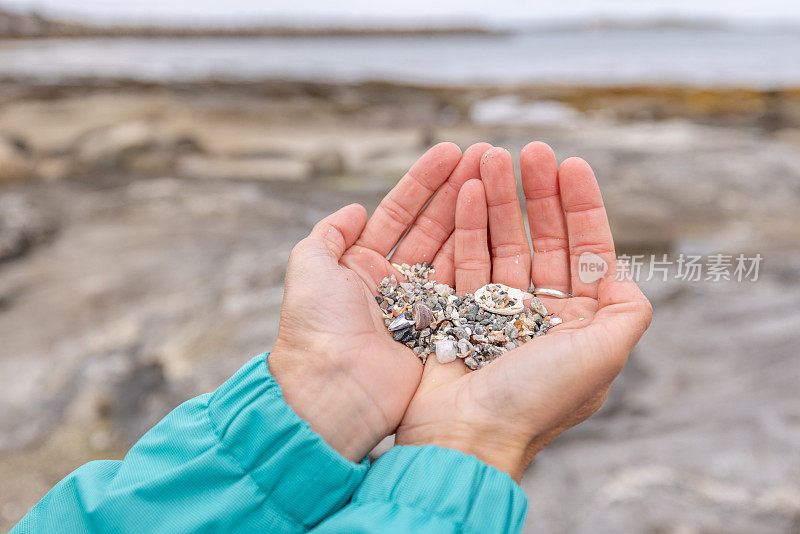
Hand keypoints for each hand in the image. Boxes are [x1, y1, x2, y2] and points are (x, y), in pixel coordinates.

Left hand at [269, 142, 492, 460]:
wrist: (334, 390)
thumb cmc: (316, 328)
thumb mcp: (308, 268)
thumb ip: (326, 234)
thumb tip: (352, 209)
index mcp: (360, 268)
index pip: (396, 213)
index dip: (422, 182)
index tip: (451, 150)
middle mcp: (393, 285)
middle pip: (430, 227)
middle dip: (456, 190)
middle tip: (486, 156)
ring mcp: (421, 308)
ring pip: (451, 250)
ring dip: (474, 213)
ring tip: (496, 176)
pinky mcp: (443, 330)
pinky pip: (464, 284)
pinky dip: (480, 253)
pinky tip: (500, 222)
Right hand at [395, 144, 652, 479]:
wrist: (464, 436)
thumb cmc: (534, 401)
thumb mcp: (603, 356)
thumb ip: (628, 312)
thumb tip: (624, 276)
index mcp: (577, 324)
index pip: (585, 251)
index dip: (581, 206)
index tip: (571, 164)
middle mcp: (538, 315)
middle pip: (543, 239)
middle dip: (537, 194)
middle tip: (529, 150)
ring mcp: (495, 312)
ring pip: (501, 242)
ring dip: (498, 199)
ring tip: (489, 157)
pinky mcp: (457, 311)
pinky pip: (464, 259)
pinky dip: (466, 225)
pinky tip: (468, 191)